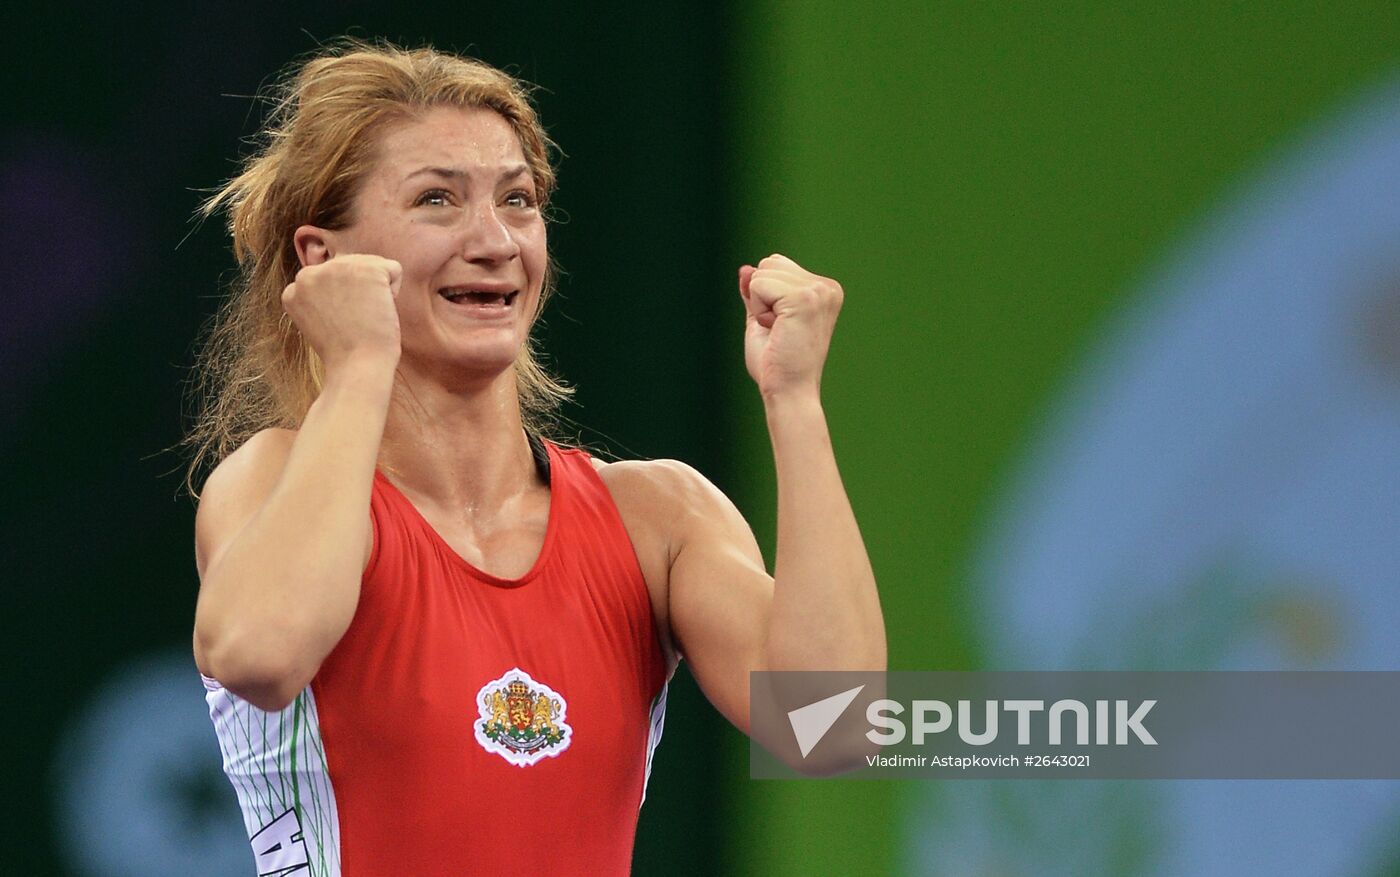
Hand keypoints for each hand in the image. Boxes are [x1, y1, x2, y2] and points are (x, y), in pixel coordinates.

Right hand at [281, 254, 402, 375]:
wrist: (358, 367)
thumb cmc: (347, 353)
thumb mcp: (321, 321)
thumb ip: (324, 296)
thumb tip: (345, 280)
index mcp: (295, 288)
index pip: (332, 278)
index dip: (344, 302)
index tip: (341, 325)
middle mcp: (309, 273)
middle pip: (351, 267)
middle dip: (361, 293)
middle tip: (355, 323)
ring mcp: (335, 268)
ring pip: (371, 265)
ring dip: (376, 292)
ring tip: (365, 317)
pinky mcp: (365, 268)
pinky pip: (393, 269)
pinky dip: (394, 291)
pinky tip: (379, 311)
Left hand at [737, 253, 842, 399]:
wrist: (788, 392)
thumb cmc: (776, 364)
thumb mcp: (762, 319)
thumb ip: (756, 293)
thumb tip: (745, 268)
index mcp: (825, 291)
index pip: (777, 264)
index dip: (765, 296)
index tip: (781, 327)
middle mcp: (828, 287)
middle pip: (770, 263)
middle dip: (761, 297)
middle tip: (778, 331)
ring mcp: (819, 291)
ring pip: (762, 273)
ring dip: (759, 305)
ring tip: (779, 332)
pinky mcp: (805, 298)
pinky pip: (758, 284)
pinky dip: (758, 310)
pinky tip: (776, 331)